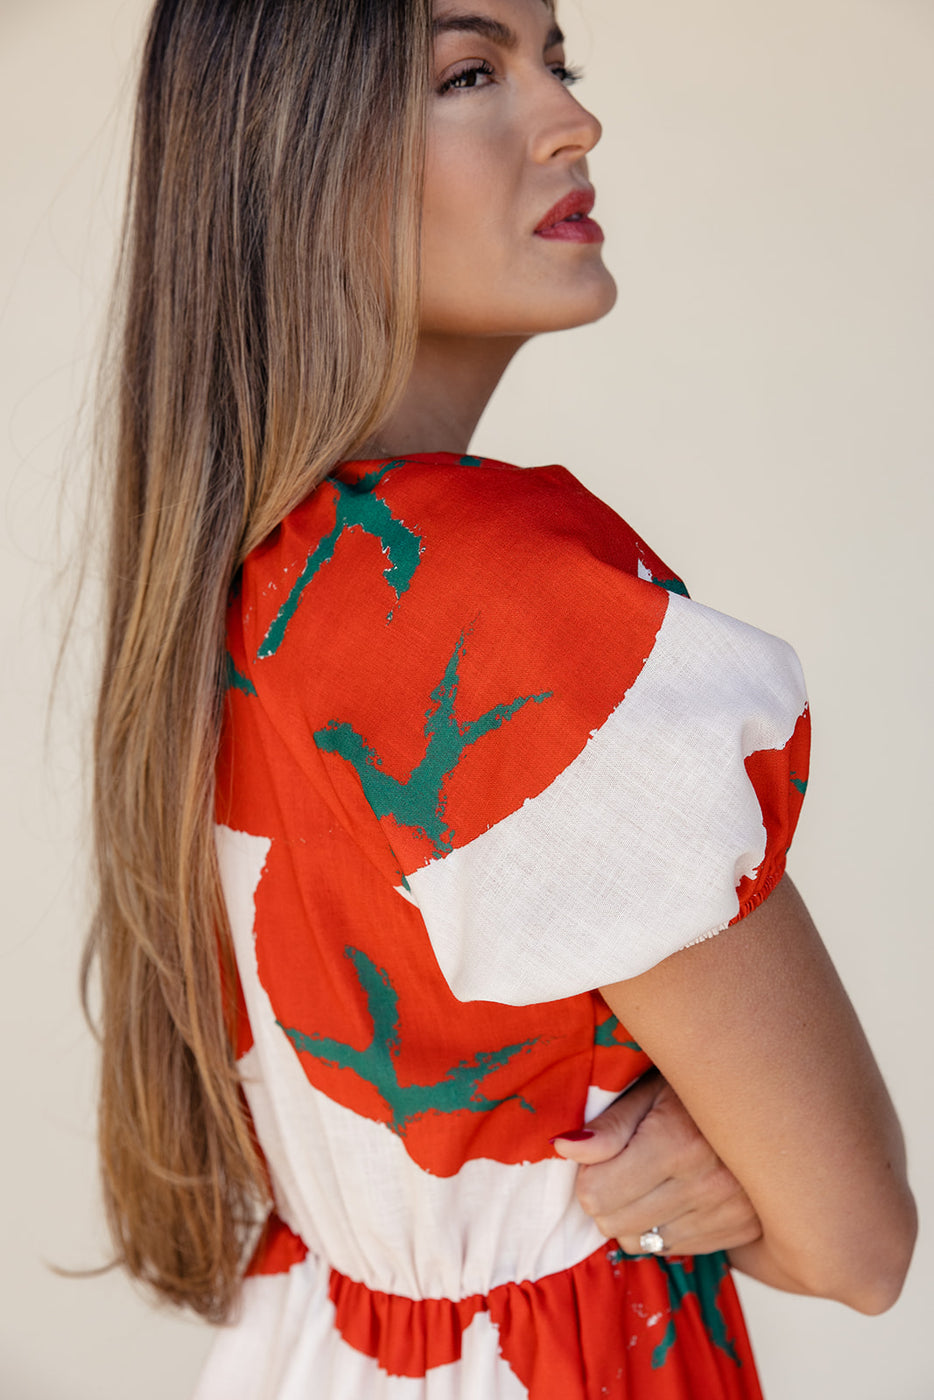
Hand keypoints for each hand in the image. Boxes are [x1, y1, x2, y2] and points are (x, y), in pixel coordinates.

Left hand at [552, 1070, 762, 1256]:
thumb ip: (608, 1126)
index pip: (596, 1194)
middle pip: (614, 1223)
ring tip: (648, 1177)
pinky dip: (662, 1226)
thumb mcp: (650, 1089)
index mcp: (677, 1143)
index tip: (599, 1154)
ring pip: (641, 1243)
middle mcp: (706, 1186)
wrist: (772, 1098)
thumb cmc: (698, 1086)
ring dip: (632, 1215)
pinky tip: (674, 1192)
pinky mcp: (741, 1231)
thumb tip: (563, 1148)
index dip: (588, 1174)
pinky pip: (673, 1248)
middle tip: (620, 1165)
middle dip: (604, 1197)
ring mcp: (727, 1213)